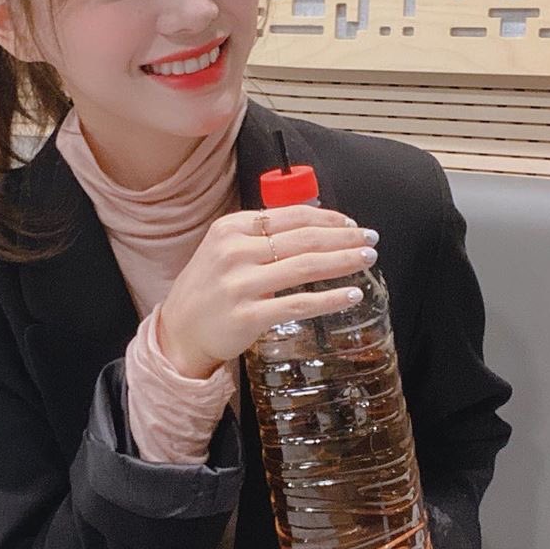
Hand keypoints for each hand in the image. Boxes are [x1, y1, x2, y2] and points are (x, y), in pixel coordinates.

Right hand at [157, 204, 379, 378]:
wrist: (179, 333)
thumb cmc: (208, 290)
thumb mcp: (223, 250)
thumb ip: (260, 237)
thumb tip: (314, 227)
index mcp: (230, 228)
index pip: (290, 216)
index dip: (328, 218)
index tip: (352, 224)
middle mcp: (234, 252)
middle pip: (303, 238)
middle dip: (343, 237)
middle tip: (370, 239)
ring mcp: (240, 284)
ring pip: (305, 266)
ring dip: (343, 261)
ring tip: (367, 259)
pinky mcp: (249, 316)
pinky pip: (299, 303)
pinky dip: (329, 299)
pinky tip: (351, 295)